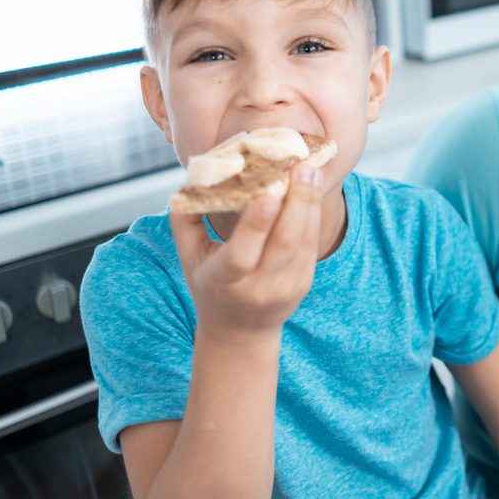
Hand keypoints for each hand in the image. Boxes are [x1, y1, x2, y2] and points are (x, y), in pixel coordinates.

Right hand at [170, 163, 322, 342]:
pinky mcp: (304, 283)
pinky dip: (313, 214)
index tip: (269, 194)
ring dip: (310, 202)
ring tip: (310, 170)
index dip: (256, 226)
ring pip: (303, 240)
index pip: (241, 256)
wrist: (240, 331)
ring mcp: (285, 287)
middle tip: (301, 166)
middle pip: (283, 242)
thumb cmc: (209, 284)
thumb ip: (185, 218)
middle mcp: (257, 288)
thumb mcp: (189, 257)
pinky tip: (312, 189)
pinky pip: (312, 244)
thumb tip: (195, 176)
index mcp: (223, 281)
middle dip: (296, 201)